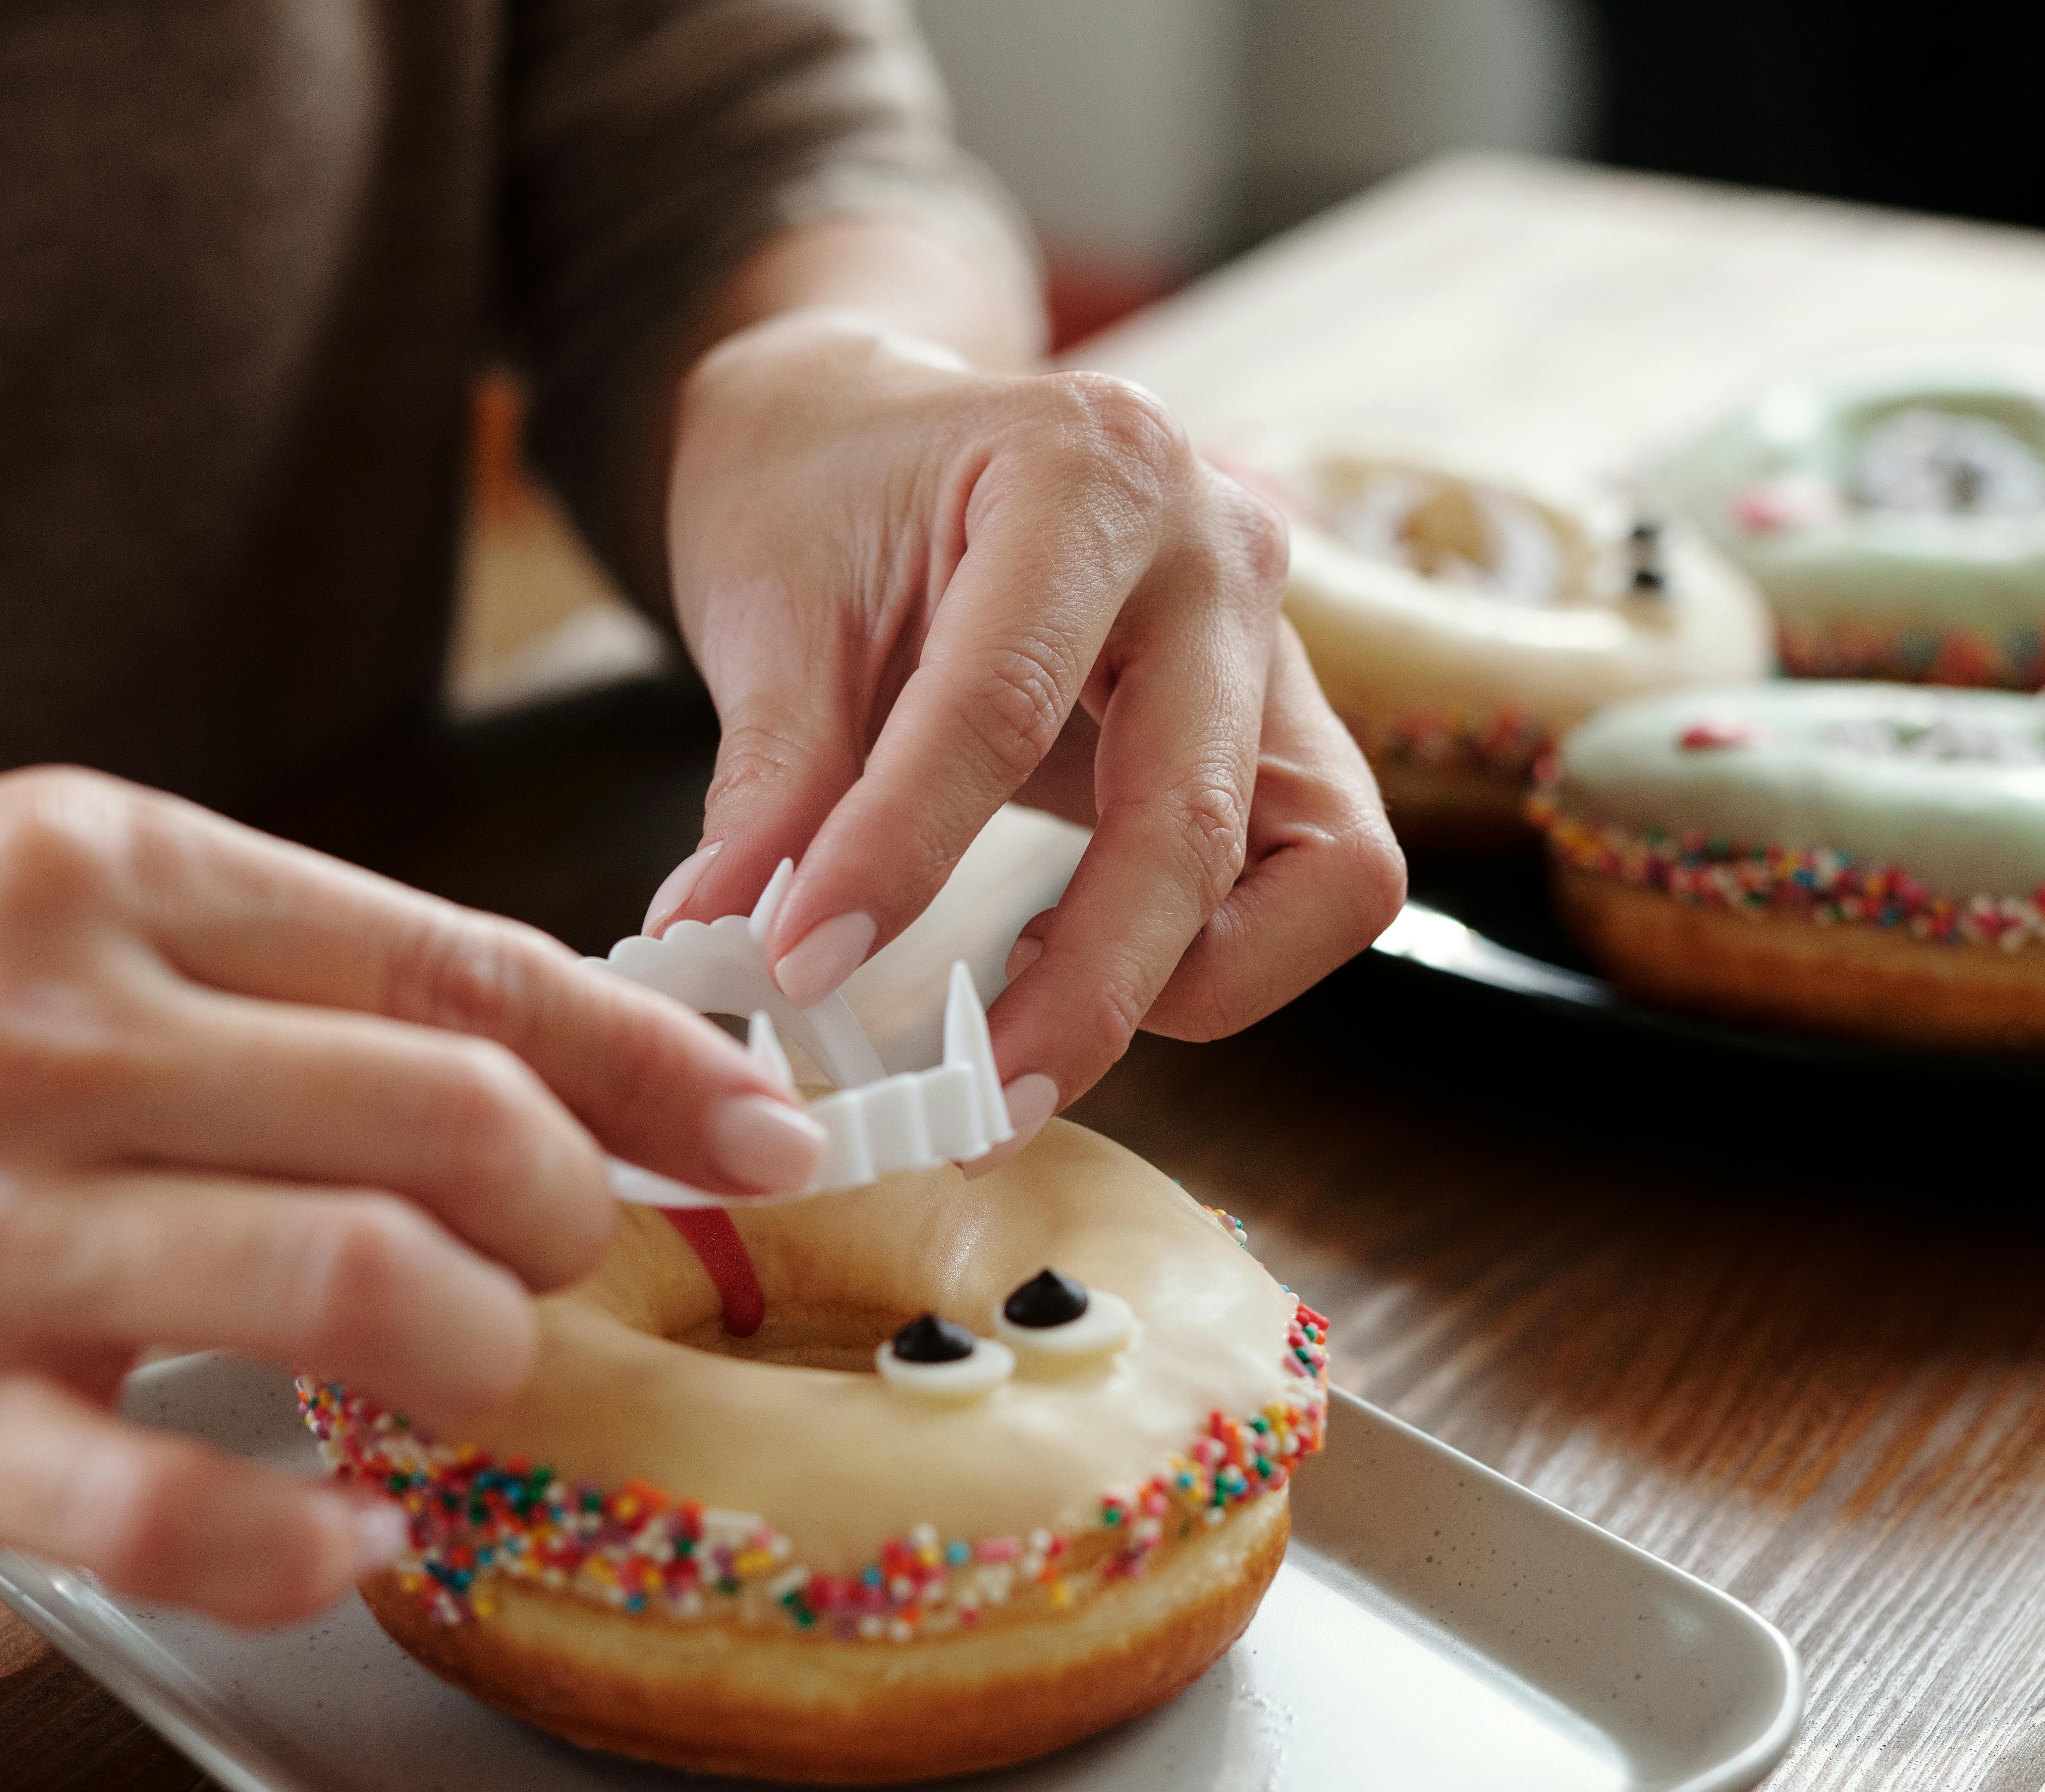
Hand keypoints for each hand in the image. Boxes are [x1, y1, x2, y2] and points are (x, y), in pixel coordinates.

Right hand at [0, 771, 824, 1620]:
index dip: (650, 1061)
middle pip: (447, 1122)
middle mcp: (48, 1030)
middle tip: (566, 1264)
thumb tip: (535, 1047)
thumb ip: (268, 968)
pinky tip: (351, 1533)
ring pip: (353, 1290)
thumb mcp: (31, 911)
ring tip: (470, 1379)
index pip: (458, 966)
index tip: (760, 1125)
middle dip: (574, 1214)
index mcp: (99, 873)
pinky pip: (177, 1503)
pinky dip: (307, 1538)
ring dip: (479, 1357)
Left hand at [649, 311, 1403, 1140]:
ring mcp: (1275, 643)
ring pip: (1319, 865)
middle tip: (979, 1108)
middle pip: (1194, 813)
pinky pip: (1324, 876)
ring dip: (1189, 981)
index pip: (1001, 703)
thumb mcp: (770, 606)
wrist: (874, 431)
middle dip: (1091, 985)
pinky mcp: (1290, 729)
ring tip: (1038, 1042)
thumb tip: (720, 944)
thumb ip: (771, 780)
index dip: (900, 857)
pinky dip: (1228, 955)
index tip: (801, 970)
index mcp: (1086, 469)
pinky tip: (1091, 967)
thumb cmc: (825, 496)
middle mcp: (1218, 549)